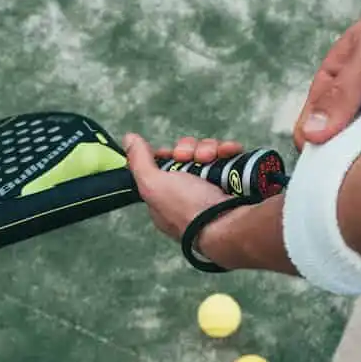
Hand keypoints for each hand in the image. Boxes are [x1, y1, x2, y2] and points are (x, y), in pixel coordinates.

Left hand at [123, 133, 244, 242]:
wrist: (228, 223)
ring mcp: (212, 189)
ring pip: (207, 154)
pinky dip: (228, 151)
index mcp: (166, 198)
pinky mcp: (232, 182)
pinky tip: (229, 152)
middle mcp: (188, 194)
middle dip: (190, 150)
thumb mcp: (153, 185)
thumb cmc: (186, 209)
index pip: (164, 167)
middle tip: (194, 158)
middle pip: (186, 157)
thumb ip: (139, 161)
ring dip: (210, 149)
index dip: (168, 156)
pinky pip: (227, 157)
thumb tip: (128, 138)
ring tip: (213, 157)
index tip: (173, 154)